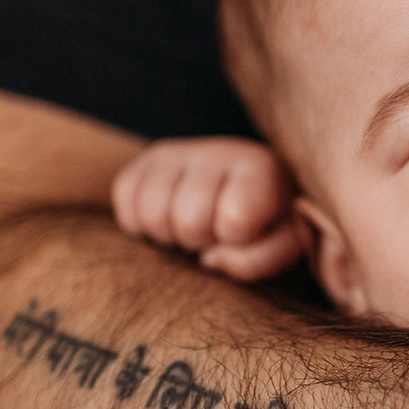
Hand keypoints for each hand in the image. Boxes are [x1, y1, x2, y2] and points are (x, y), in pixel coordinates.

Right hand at [111, 136, 307, 280]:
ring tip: (193, 226)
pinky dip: (140, 222)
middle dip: (201, 239)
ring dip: (170, 234)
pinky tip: (169, 217)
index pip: (235, 218)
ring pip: (152, 215)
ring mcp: (178, 151)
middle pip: (188, 222)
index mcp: (260, 167)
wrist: (247, 194)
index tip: (247, 231)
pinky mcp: (145, 160)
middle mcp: (217, 150)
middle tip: (215, 232)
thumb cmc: (269, 224)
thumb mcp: (284, 245)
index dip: (236, 238)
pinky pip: (124, 198)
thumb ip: (260, 258)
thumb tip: (209, 258)